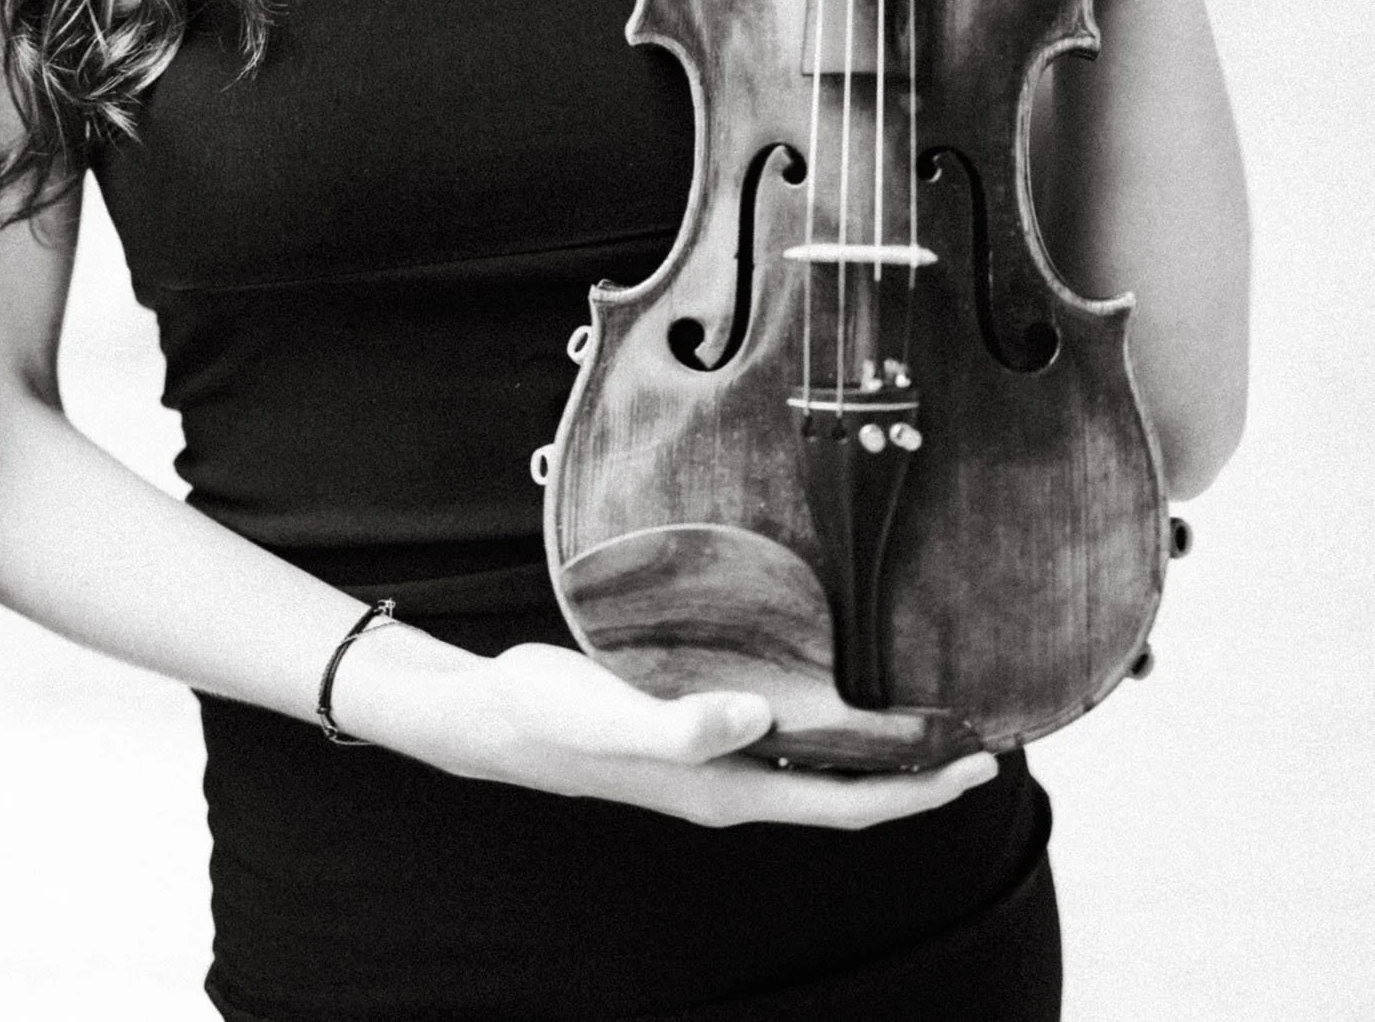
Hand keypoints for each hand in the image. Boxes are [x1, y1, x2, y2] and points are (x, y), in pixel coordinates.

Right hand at [371, 637, 996, 830]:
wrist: (497, 716)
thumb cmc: (553, 720)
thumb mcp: (611, 716)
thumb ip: (683, 726)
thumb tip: (759, 720)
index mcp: (729, 789)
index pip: (847, 804)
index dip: (916, 791)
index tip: (977, 761)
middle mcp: (735, 779)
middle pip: (848, 790)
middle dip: (918, 773)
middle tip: (982, 734)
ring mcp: (718, 755)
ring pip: (820, 762)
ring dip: (879, 746)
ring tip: (929, 708)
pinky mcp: (700, 721)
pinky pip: (787, 729)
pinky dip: (829, 714)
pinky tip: (838, 675)